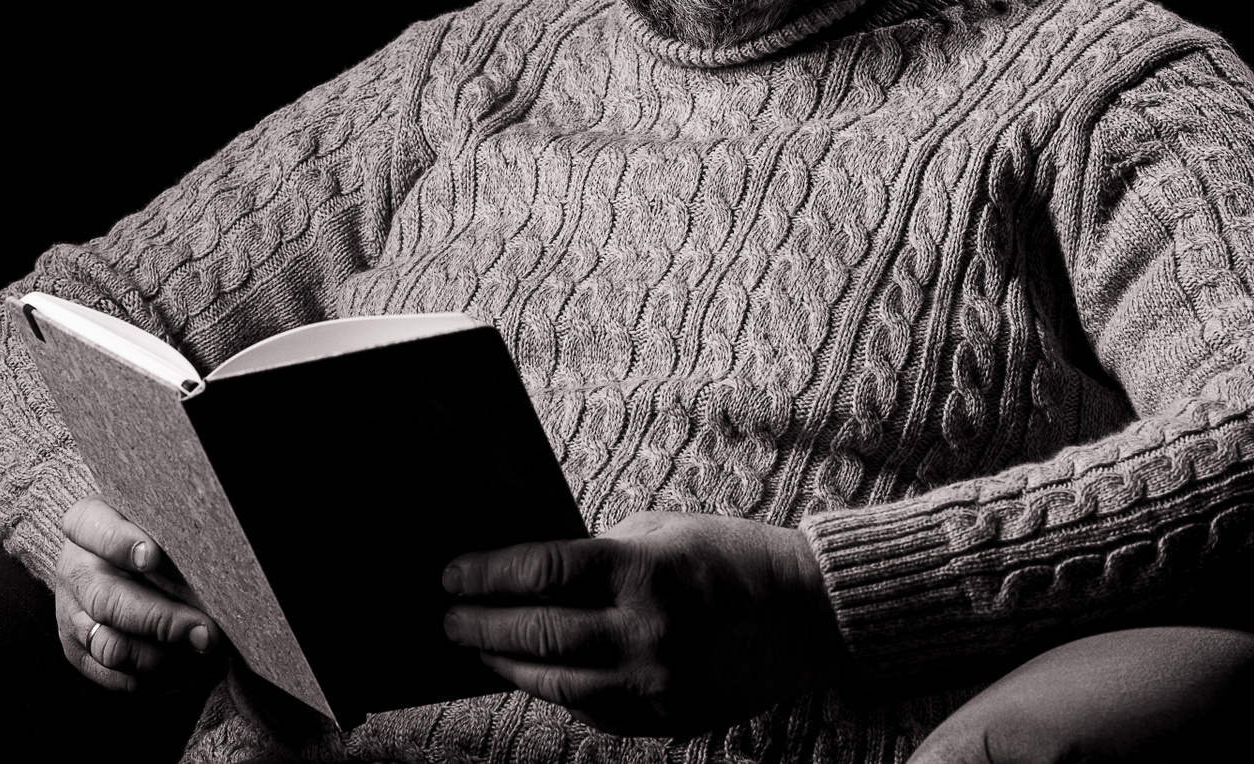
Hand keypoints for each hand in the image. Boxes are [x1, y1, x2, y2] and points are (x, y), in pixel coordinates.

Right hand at [54, 496, 220, 691]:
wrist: (110, 560)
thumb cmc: (145, 531)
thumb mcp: (148, 515)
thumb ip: (168, 525)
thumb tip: (213, 546)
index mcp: (84, 526)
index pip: (90, 527)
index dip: (121, 543)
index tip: (154, 555)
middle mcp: (73, 572)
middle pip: (108, 601)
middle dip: (160, 620)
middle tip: (204, 629)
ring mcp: (72, 617)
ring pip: (112, 647)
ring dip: (162, 655)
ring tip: (203, 648)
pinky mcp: (81, 654)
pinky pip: (119, 678)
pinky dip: (158, 678)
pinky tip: (192, 667)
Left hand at [442, 510, 845, 735]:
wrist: (805, 614)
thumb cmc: (727, 556)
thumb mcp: (660, 532)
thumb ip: (599, 554)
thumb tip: (529, 573)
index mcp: (644, 571)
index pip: (543, 572)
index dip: (487, 573)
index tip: (451, 574)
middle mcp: (647, 633)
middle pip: (539, 635)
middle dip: (481, 626)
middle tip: (447, 617)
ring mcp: (657, 685)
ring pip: (557, 686)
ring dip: (508, 667)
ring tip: (479, 649)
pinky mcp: (667, 720)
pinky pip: (594, 712)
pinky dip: (558, 694)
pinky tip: (534, 677)